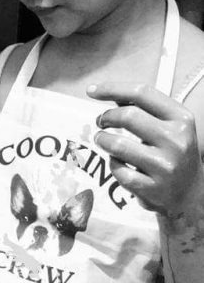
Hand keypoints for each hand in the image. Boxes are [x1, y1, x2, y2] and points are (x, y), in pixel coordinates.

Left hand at [89, 82, 203, 216]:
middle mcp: (176, 140)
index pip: (143, 93)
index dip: (113, 89)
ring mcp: (165, 166)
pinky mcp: (152, 188)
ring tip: (103, 140)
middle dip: (106, 117)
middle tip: (101, 122)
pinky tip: (118, 162)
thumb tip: (113, 95)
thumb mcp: (170, 127)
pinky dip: (112, 164)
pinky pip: (118, 170)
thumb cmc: (174, 155)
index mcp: (181, 119)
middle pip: (128, 116)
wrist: (190, 193)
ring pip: (118, 145)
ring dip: (103, 140)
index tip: (93, 91)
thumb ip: (144, 110)